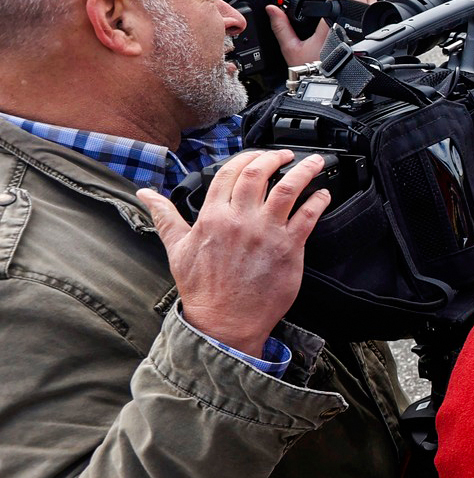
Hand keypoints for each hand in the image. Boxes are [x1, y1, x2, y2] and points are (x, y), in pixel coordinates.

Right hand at [136, 150, 329, 357]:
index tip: (259, 155)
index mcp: (212, 217)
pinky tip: (323, 194)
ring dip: (304, 170)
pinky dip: (318, 200)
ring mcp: (265, 233)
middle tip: (286, 155)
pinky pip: (308, 215)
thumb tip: (146, 194)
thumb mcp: (177, 249)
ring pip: (288, 189)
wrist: (223, 323)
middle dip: (274, 157)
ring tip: (314, 163)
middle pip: (258, 173)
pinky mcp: (288, 248)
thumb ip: (165, 216)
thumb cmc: (202, 288)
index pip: (229, 172)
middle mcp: (239, 221)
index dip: (247, 158)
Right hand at [270, 0, 373, 69]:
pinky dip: (373, 8)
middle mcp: (350, 26)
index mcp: (330, 25)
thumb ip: (281, 27)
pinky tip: (369, 9)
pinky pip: (376, 17)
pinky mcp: (370, 39)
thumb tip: (272, 9)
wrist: (329, 87)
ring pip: (370, 5)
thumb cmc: (313, 70)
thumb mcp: (291, 49)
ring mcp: (363, 32)